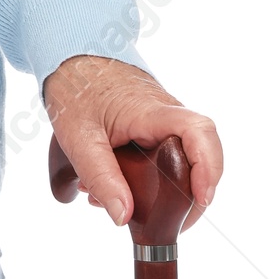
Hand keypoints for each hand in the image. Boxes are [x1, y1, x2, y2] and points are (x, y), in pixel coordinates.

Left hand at [44, 55, 222, 231]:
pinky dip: (148, 181)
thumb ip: (100, 176)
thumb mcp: (78, 136)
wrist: (68, 57)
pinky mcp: (155, 131)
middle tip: (156, 221)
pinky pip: (164, 160)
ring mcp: (164, 123)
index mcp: (151, 110)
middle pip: (197, 160)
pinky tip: (118, 189)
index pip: (199, 131)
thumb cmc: (74, 88)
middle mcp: (167, 115)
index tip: (201, 199)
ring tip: (124, 205)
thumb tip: (124, 218)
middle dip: (181, 198)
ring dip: (160, 193)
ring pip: (180, 165)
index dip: (210, 166)